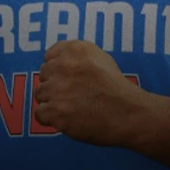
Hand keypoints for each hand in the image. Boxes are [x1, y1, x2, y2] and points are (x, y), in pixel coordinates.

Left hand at [32, 38, 148, 145]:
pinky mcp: (56, 111)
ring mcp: (58, 89)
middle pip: (43, 76)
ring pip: (40, 95)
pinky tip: (68, 119)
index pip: (49, 57)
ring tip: (74, 108)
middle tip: (75, 97)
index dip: (58, 71)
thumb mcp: (101, 59)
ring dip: (53, 103)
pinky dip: (52, 119)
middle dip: (55, 86)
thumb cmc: (116, 89)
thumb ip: (75, 57)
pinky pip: (40, 114)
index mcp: (75, 50)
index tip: (70, 80)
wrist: (130, 115)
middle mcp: (63, 65)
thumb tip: (52, 62)